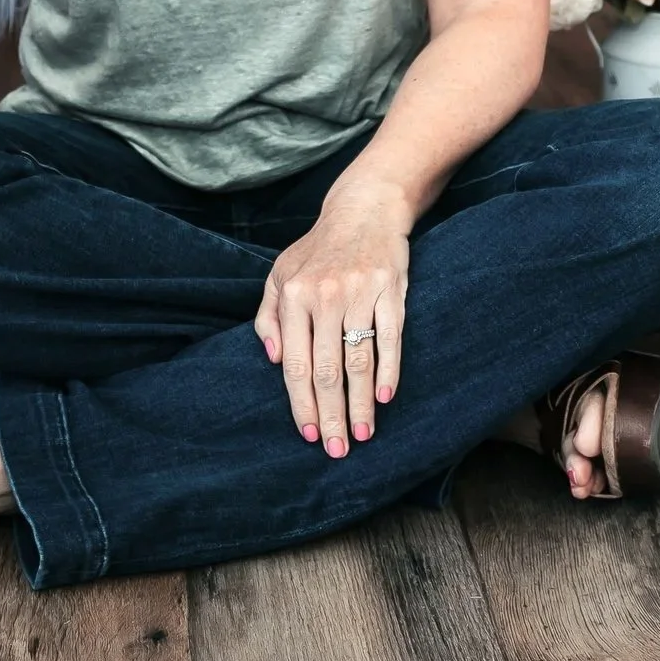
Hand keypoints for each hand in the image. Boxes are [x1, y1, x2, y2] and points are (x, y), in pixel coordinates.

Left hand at [253, 178, 411, 457]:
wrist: (364, 209)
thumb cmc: (318, 250)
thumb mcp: (280, 275)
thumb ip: (268, 317)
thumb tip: (274, 360)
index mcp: (293, 296)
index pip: (296, 364)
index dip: (302, 404)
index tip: (309, 435)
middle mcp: (324, 296)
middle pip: (326, 370)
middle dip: (332, 415)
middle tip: (337, 450)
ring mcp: (360, 293)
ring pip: (359, 361)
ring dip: (362, 404)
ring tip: (363, 435)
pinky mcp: (391, 291)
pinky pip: (390, 339)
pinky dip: (389, 371)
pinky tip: (385, 398)